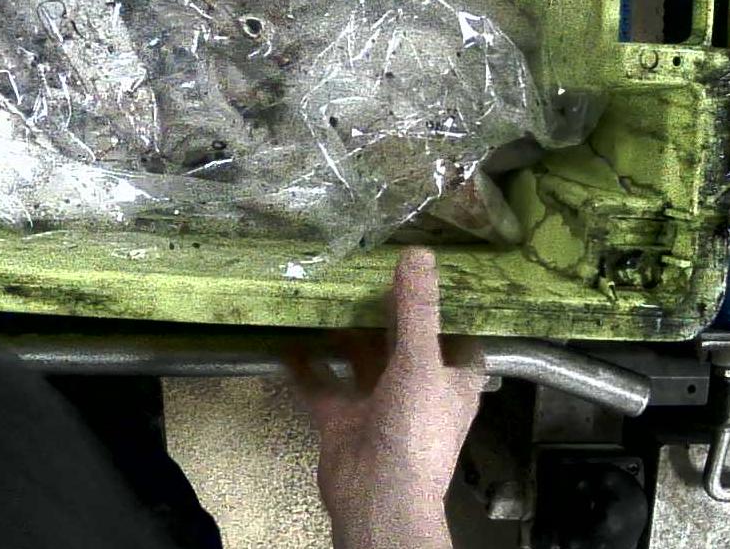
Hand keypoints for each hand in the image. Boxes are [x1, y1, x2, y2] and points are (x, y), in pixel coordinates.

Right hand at [291, 248, 482, 548]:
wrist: (376, 493)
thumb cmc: (414, 429)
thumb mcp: (420, 362)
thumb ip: (416, 309)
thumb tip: (418, 253)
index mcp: (451, 383)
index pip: (456, 341)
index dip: (445, 312)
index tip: (425, 275)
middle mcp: (416, 392)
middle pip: (403, 346)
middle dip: (385, 316)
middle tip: (364, 273)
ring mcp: (377, 406)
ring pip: (361, 363)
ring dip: (344, 336)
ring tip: (326, 296)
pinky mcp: (342, 419)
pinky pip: (321, 384)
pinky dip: (306, 364)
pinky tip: (289, 338)